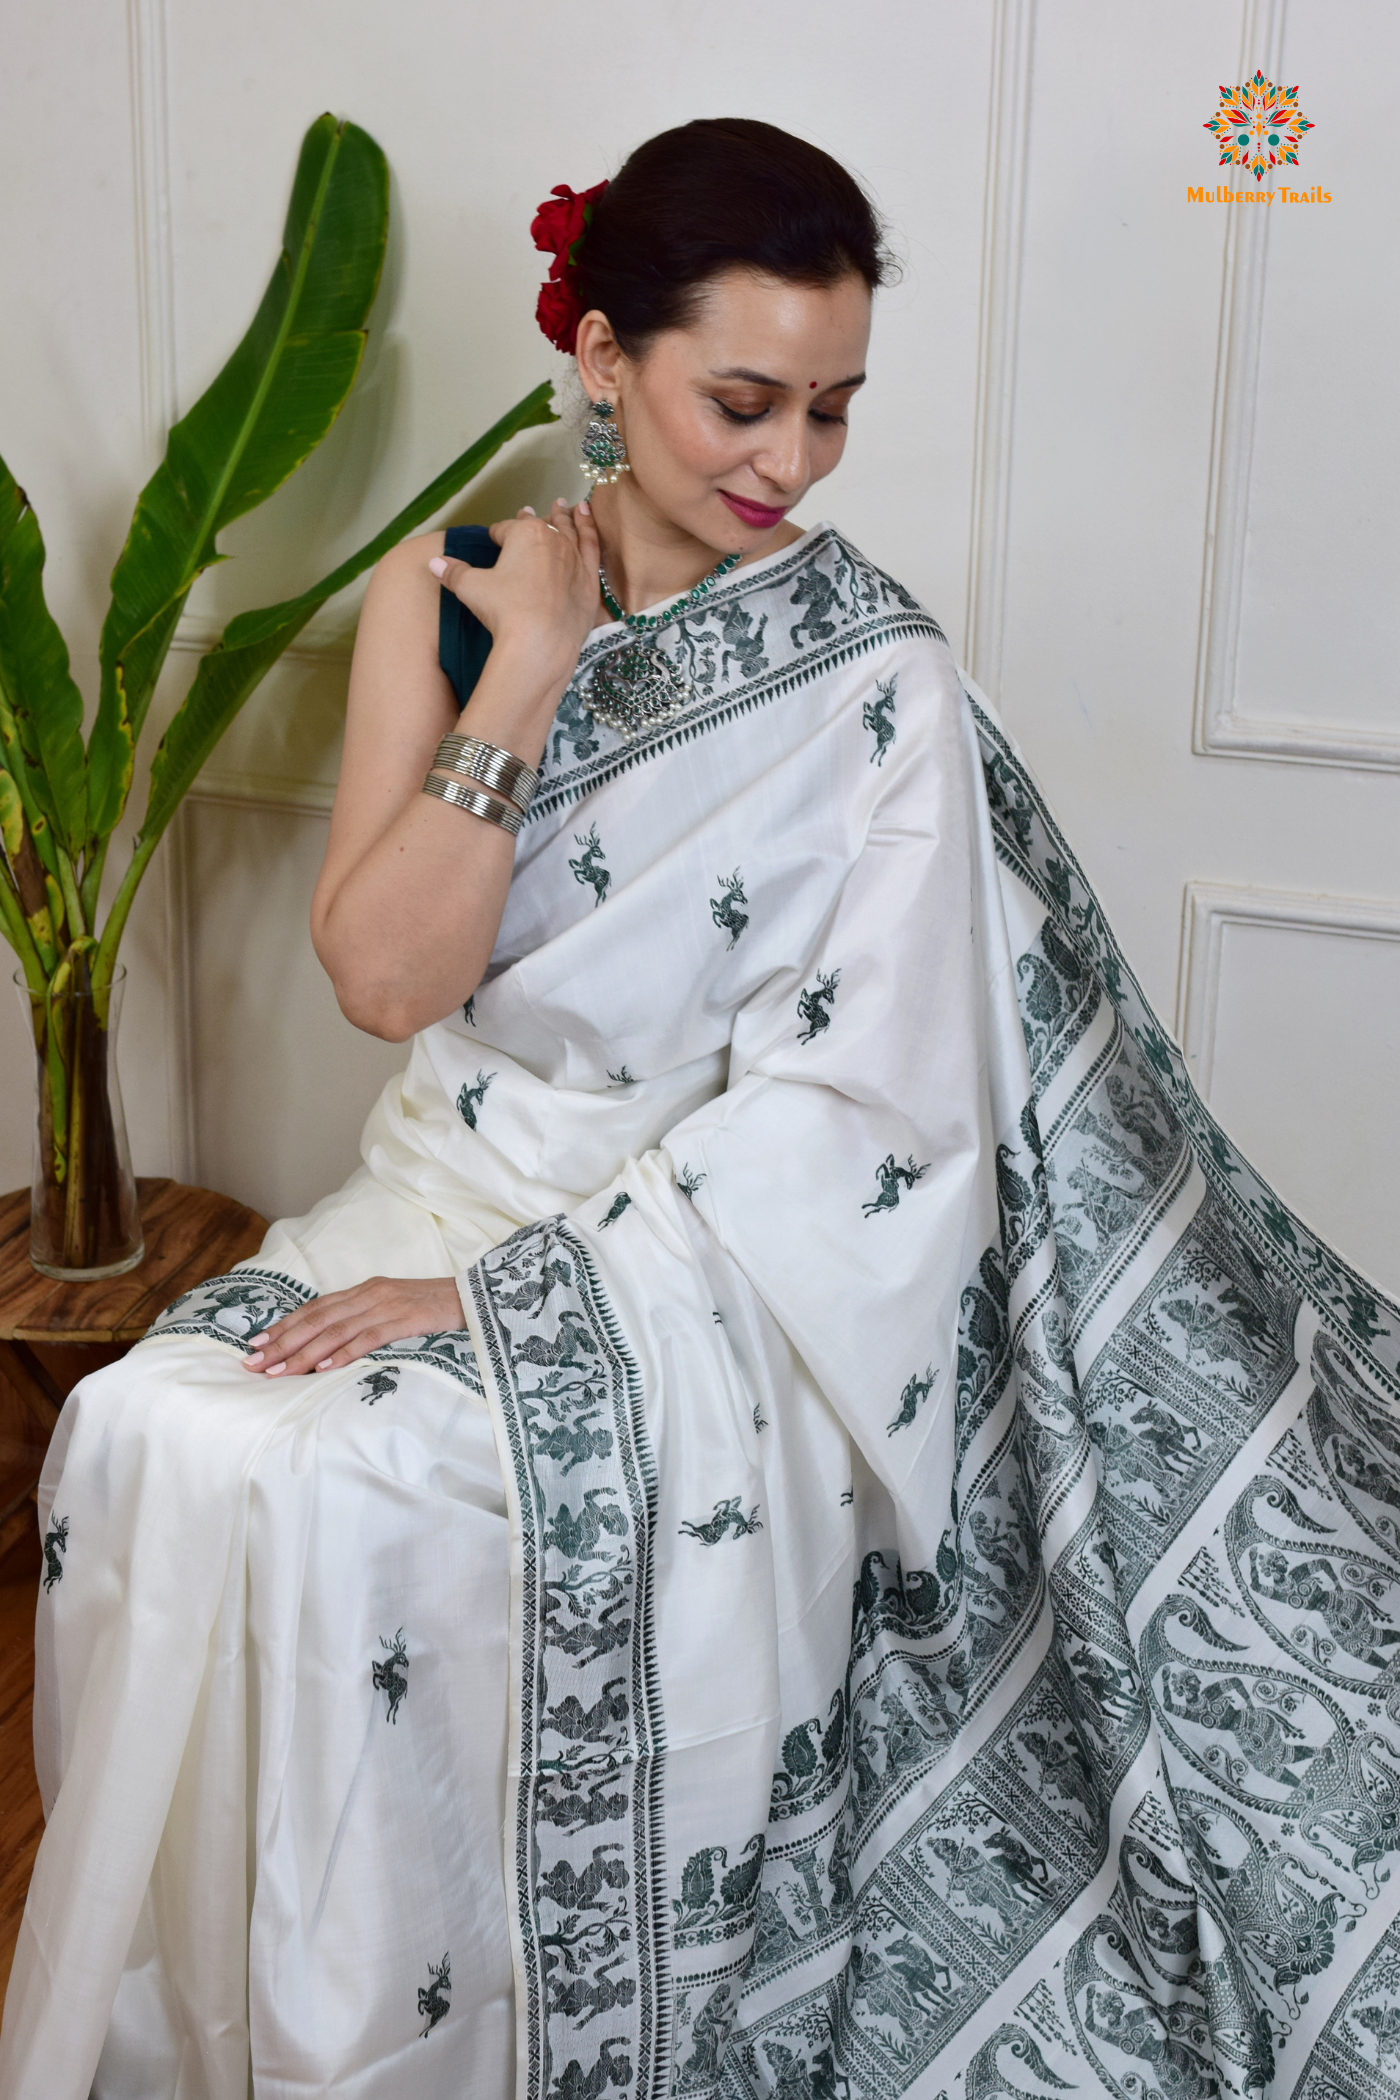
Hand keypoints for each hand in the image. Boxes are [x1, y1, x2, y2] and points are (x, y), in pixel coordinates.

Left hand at [239, 1276, 466, 1376]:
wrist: (475, 1297)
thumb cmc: (432, 1308)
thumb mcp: (392, 1307)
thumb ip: (363, 1318)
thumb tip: (329, 1344)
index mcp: (364, 1290)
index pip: (314, 1308)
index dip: (283, 1326)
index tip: (256, 1343)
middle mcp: (369, 1294)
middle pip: (316, 1319)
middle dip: (282, 1342)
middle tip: (254, 1362)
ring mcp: (386, 1306)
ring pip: (335, 1330)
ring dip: (304, 1352)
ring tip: (279, 1371)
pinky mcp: (405, 1320)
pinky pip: (369, 1337)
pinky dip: (344, 1352)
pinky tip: (324, 1367)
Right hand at [429, 498, 600, 691]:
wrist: (540, 643)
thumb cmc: (504, 611)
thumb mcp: (471, 588)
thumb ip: (454, 572)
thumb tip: (434, 563)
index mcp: (524, 533)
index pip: (506, 529)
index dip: (497, 535)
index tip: (493, 540)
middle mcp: (553, 539)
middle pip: (540, 526)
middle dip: (532, 520)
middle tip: (530, 512)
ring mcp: (575, 558)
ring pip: (569, 530)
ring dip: (564, 516)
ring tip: (563, 506)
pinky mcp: (589, 579)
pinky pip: (592, 546)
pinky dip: (589, 530)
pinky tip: (588, 519)